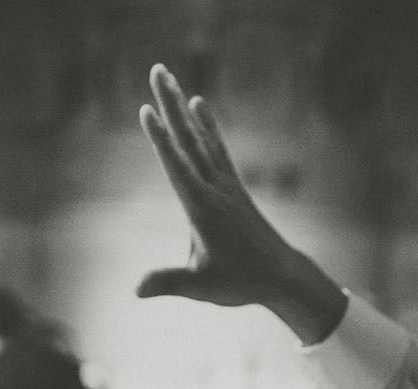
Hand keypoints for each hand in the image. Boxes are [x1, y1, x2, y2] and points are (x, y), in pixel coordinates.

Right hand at [136, 65, 347, 342]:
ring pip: (200, 138)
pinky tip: (199, 104)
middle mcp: (214, 188)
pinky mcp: (232, 185)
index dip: (161, 140)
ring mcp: (225, 184)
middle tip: (157, 70)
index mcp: (202, 209)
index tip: (146, 110)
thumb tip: (136, 289)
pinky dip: (206, 125)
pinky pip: (216, 148)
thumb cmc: (240, 282)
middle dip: (170, 105)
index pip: (177, 168)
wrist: (280, 275)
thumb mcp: (201, 287)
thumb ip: (168, 283)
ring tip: (169, 77)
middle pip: (188, 140)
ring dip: (183, 107)